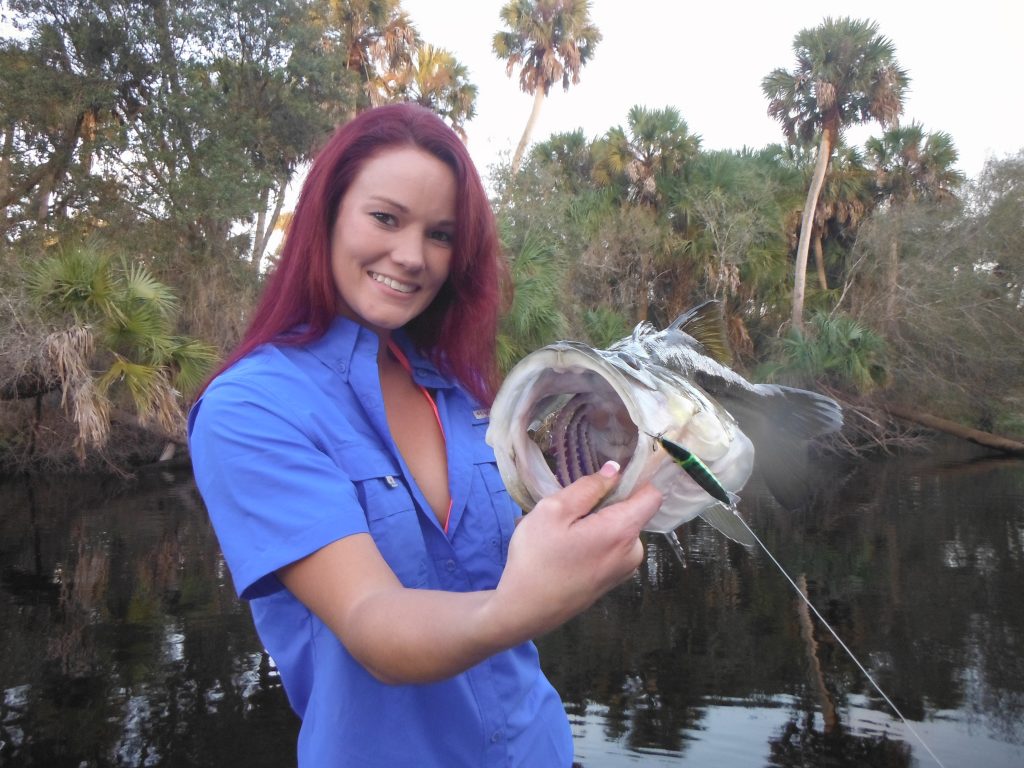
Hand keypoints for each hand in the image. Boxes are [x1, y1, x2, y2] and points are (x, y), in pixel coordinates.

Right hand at [487, 461, 662, 643]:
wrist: (524, 610)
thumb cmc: (536, 558)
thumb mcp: (553, 511)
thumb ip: (588, 487)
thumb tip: (615, 470)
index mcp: (623, 531)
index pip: (652, 495)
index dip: (637, 479)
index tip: (612, 474)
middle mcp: (632, 552)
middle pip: (632, 512)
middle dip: (607, 504)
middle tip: (571, 508)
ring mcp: (623, 570)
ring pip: (619, 530)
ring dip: (597, 524)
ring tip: (564, 532)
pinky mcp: (611, 581)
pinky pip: (611, 549)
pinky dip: (594, 542)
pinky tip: (567, 550)